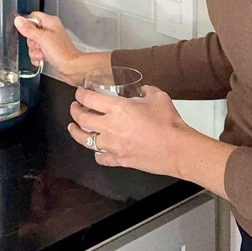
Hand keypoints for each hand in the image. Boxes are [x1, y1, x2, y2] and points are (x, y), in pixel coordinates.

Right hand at [14, 11, 88, 85]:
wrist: (71, 68)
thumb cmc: (62, 52)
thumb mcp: (42, 39)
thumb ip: (29, 29)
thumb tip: (18, 20)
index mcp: (50, 22)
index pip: (33, 17)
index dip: (28, 25)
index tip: (28, 33)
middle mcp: (50, 30)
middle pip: (30, 32)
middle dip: (31, 42)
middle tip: (38, 45)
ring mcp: (50, 41)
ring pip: (33, 44)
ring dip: (34, 52)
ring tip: (42, 54)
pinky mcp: (49, 51)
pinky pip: (37, 52)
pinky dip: (37, 57)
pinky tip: (41, 60)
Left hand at [68, 85, 190, 176]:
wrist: (177, 149)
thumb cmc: (168, 123)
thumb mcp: (157, 96)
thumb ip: (146, 90)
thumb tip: (143, 90)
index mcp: (117, 108)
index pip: (89, 99)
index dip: (80, 94)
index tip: (79, 93)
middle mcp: (110, 127)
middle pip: (82, 119)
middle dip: (74, 111)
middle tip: (74, 108)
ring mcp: (113, 145)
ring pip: (85, 140)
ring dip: (77, 132)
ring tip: (74, 128)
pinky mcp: (119, 160)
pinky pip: (101, 157)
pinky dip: (97, 153)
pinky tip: (97, 150)